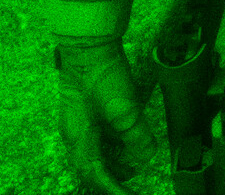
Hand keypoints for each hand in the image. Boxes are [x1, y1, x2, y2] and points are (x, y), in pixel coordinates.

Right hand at [54, 37, 157, 194]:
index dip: (113, 189)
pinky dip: (118, 144)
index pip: (96, 175)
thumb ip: (135, 133)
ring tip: (138, 158)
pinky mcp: (90, 114)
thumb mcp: (123, 106)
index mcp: (80, 140)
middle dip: (117, 175)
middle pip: (97, 168)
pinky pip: (103, 139)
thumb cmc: (100, 75)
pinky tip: (131, 139)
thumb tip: (146, 155)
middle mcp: (78, 137)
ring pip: (100, 154)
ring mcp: (83, 125)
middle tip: (135, 176)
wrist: (88, 45)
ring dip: (119, 159)